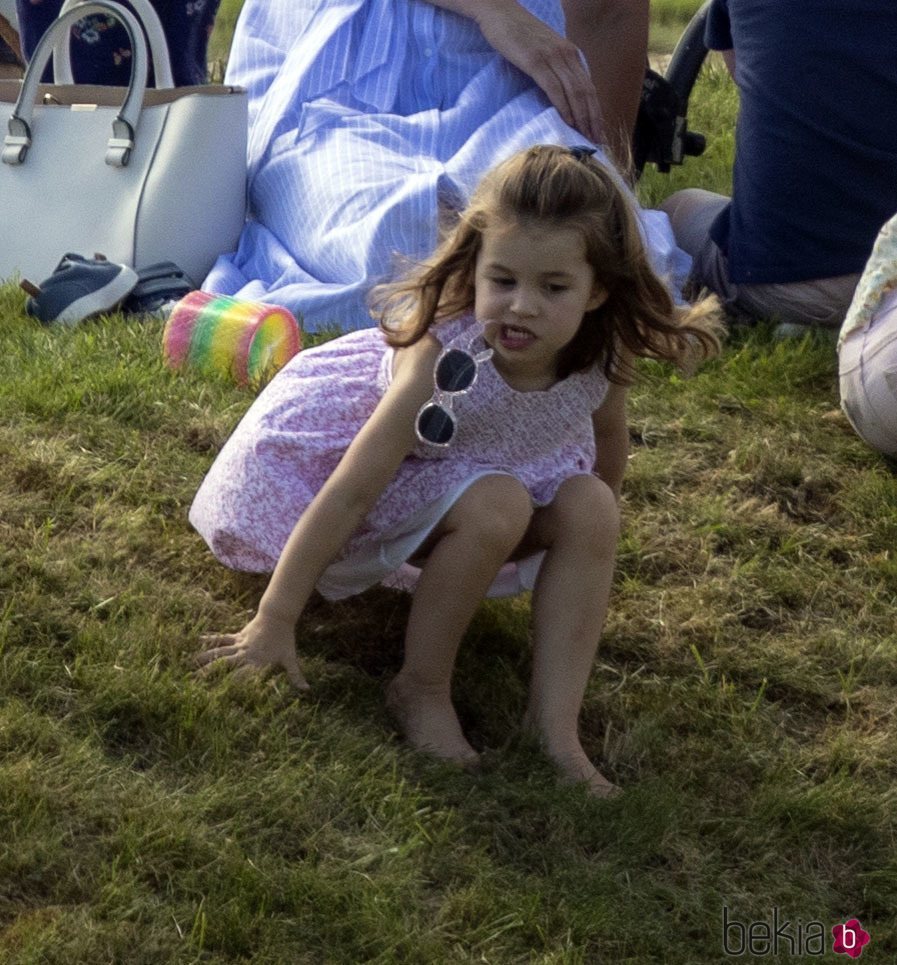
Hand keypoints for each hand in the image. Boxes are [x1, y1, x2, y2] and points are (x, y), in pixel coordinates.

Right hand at [195, 612, 310, 690]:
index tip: (217, 696)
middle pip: (224, 665)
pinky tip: (198, 640)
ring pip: (220, 652)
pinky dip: (211, 639)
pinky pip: (222, 639)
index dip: (229, 687)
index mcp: (256, 664)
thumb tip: (307, 690)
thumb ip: (296, 675)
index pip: (240, 678)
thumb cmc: (285, 640)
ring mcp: (240, 645)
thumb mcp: (291, 658)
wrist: (279, 617)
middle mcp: (245, 655)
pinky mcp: (238, 636)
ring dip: (205, 657)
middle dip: (209, 674)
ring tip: (190, 663)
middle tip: (194, 682)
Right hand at [474, 1, 601, 142]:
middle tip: (597, 142)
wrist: (500, 11)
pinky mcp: (536, 61)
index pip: (589, 88)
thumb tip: (562, 95)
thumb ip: (556, 68)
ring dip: (581, 117)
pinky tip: (567, 121)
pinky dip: (563, 106)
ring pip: (574, 92)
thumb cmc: (519, 35)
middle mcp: (567, 54)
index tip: (599, 133)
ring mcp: (552, 57)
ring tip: (585, 137)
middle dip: (593, 119)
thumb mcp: (544, 51)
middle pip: (586, 92)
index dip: (596, 112)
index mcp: (571, 54)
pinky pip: (554, 88)